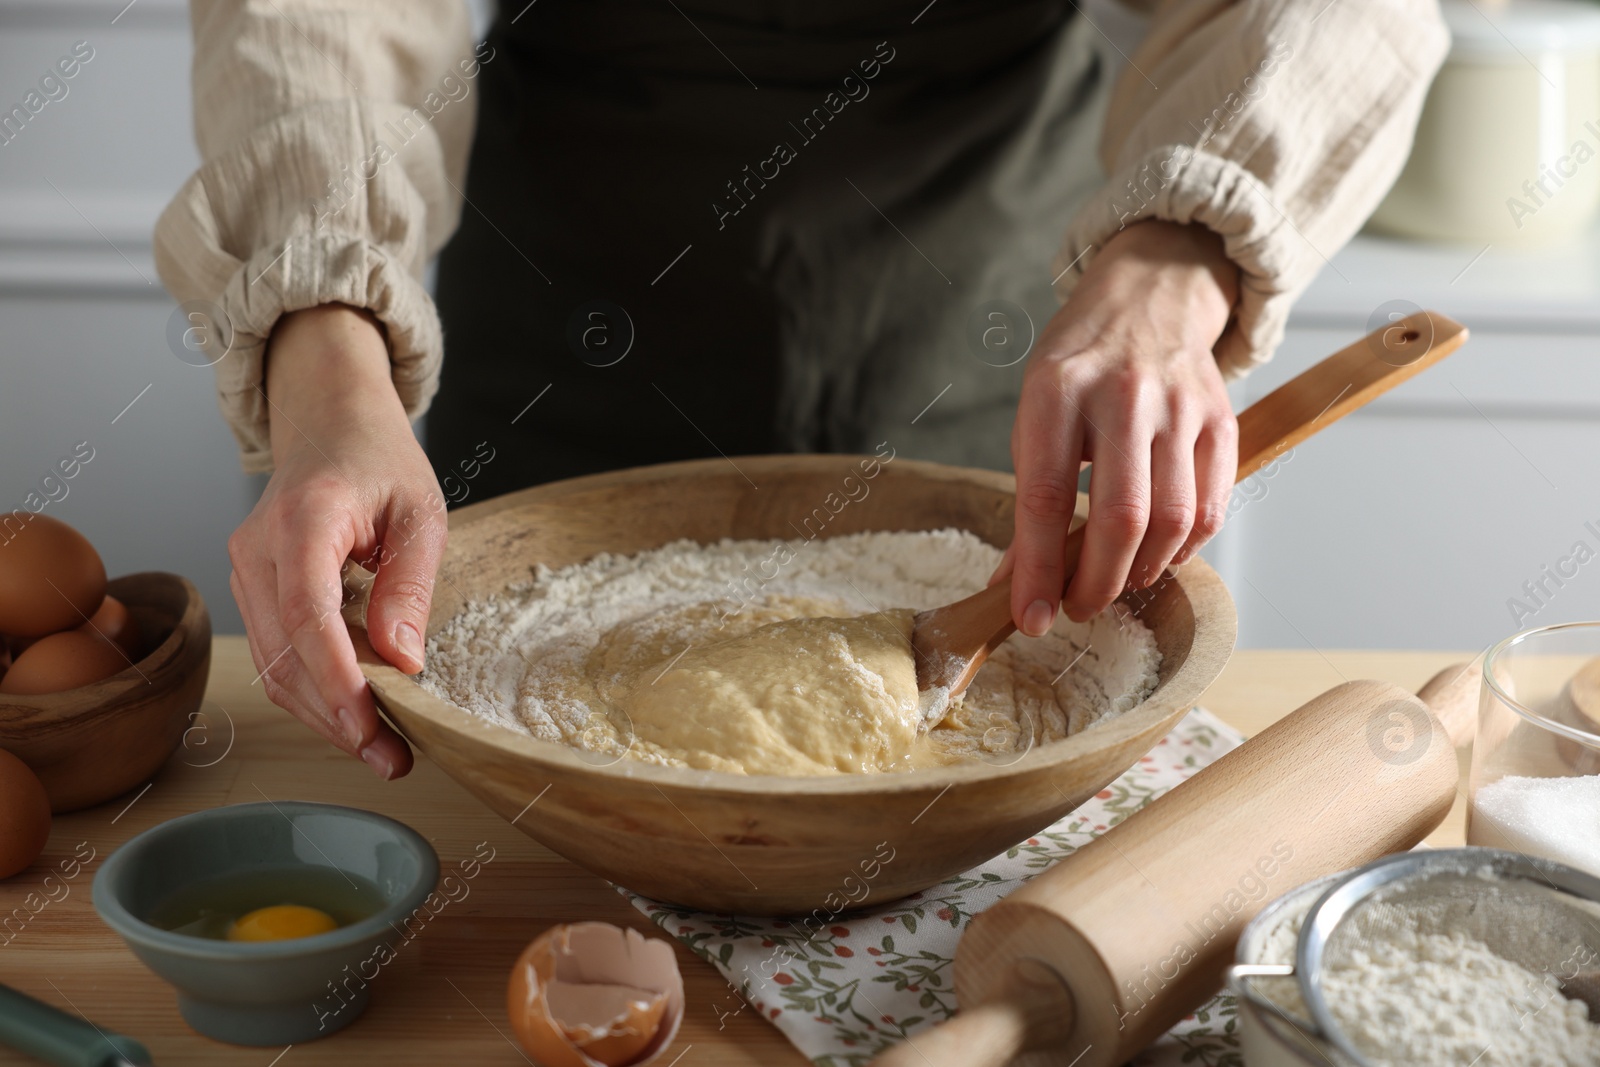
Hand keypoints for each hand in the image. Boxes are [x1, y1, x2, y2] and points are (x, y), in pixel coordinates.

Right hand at [228, 304, 446, 777]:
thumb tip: (404, 660)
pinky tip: (357, 713)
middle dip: (338, 717)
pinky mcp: (251, 587)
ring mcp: (245, 569)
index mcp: (303, 518)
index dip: (337, 678)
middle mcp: (257, 547)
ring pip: (273, 664)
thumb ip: (410, 585)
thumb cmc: (380, 459)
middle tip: (395, 760)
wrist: (329, 420)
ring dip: (324, 715)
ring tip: (383, 751)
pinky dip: (313, 690)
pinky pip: (274, 651)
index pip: (307, 613)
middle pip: (285, 654)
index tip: (373, 726)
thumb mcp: (422, 511)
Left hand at [1000, 220, 1238, 634]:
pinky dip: (1185, 549)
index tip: (1031, 618)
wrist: (1147, 299)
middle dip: (1097, 584)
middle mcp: (1122, 396)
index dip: (1036, 569)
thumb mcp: (1033, 416)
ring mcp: (1179, 407)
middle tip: (1077, 608)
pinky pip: (1211, 507)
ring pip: (1172, 521)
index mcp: (1057, 392)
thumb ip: (1027, 499)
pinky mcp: (1220, 420)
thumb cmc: (1078, 367)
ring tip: (1116, 581)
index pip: (1045, 497)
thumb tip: (1014, 585)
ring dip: (1141, 572)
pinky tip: (1159, 556)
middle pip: (1120, 518)